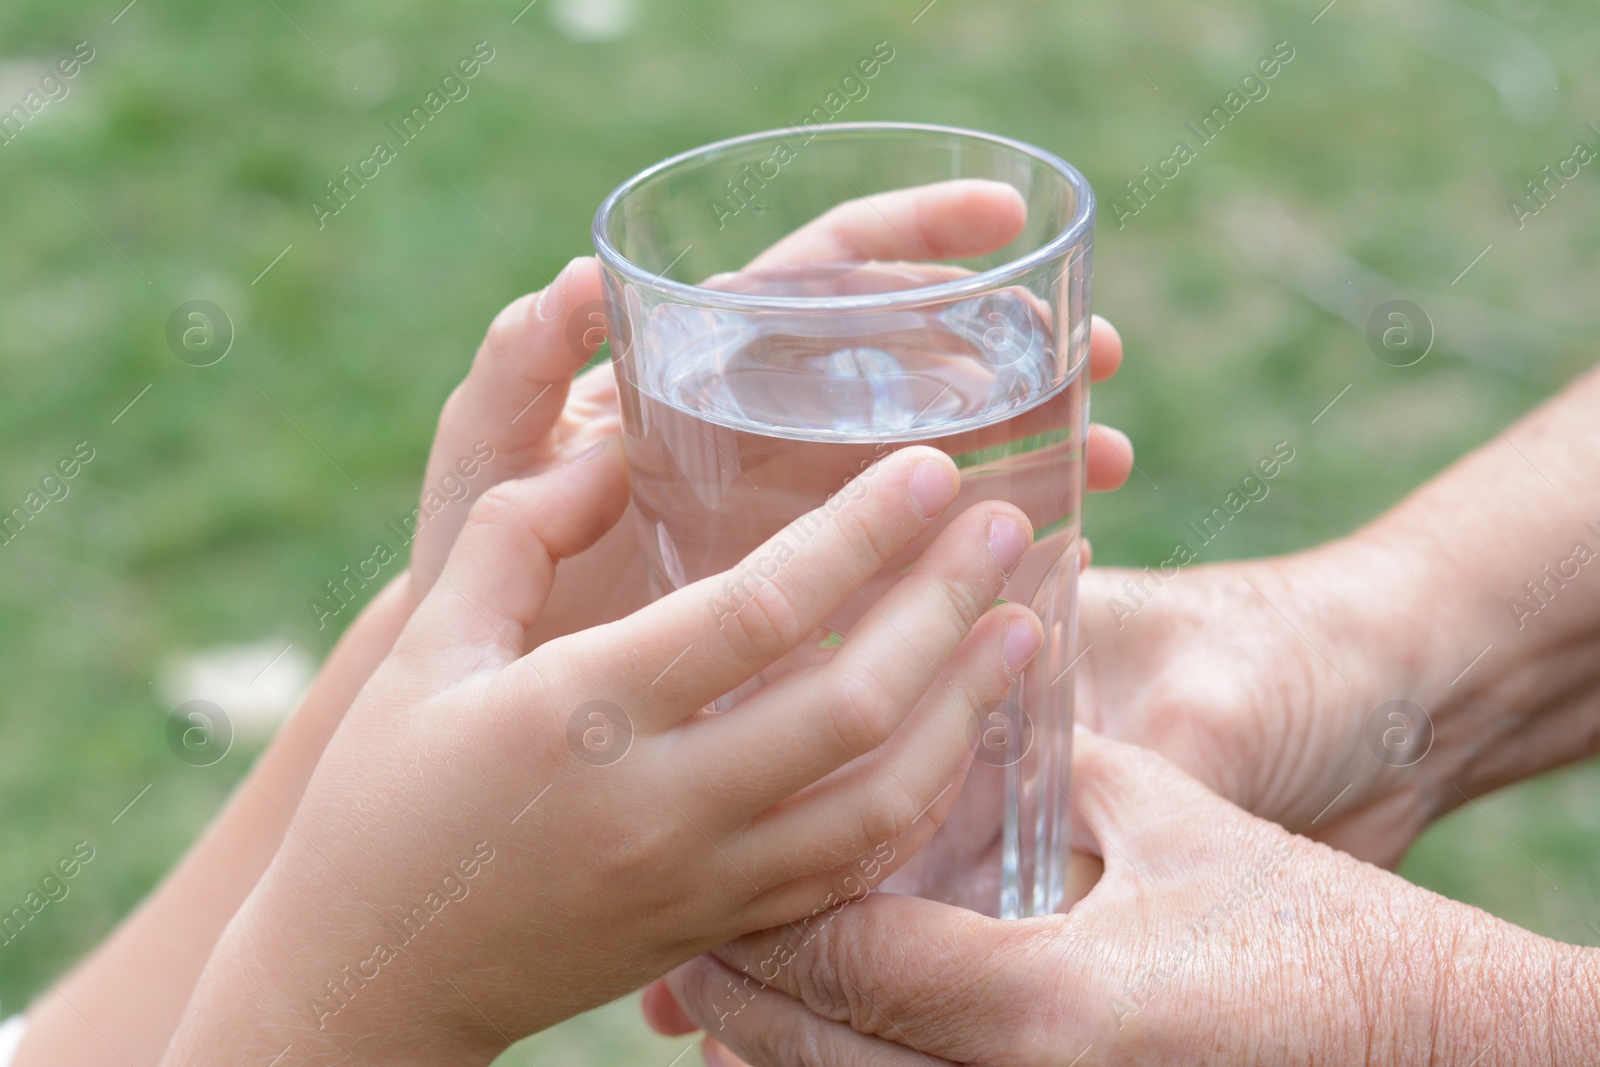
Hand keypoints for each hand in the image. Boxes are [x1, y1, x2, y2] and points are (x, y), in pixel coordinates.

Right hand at [162, 443, 1045, 1065]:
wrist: (371, 977)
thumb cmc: (382, 797)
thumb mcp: (424, 648)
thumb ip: (516, 533)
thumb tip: (615, 449)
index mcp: (578, 718)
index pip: (755, 612)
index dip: (858, 533)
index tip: (929, 465)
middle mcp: (657, 808)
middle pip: (850, 706)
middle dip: (946, 607)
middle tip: (1010, 525)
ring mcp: (699, 882)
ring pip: (879, 802)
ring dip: (966, 706)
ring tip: (1027, 623)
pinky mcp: (718, 929)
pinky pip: (852, 870)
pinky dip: (923, 796)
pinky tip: (961, 730)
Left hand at [408, 179, 1133, 643]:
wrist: (495, 710)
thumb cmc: (480, 574)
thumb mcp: (487, 472)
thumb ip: (516, 379)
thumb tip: (578, 280)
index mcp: (704, 376)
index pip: (820, 280)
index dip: (910, 239)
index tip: (1003, 222)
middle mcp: (766, 434)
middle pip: (907, 365)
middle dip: (1008, 350)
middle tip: (1098, 359)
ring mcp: (802, 521)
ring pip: (936, 463)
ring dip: (1028, 449)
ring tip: (1108, 462)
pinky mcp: (823, 605)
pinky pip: (921, 567)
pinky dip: (988, 557)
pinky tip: (1060, 564)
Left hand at [658, 730, 1599, 1066]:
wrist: (1432, 1045)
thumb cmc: (1311, 926)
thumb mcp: (1171, 822)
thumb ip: (1053, 769)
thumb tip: (967, 712)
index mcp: (1041, 1000)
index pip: (839, 959)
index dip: (756, 914)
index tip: (710, 863)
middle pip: (811, 1054)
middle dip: (735, 994)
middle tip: (685, 931)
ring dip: (775, 1050)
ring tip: (720, 993)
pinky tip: (826, 1039)